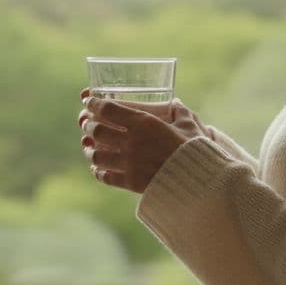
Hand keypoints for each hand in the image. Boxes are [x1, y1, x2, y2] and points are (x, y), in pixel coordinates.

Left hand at [77, 89, 208, 193]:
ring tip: (89, 148)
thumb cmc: (195, 150)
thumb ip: (180, 112)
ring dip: (90, 150)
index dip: (94, 104)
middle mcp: (131, 141)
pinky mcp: (130, 182)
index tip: (89, 102)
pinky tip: (98, 169)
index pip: (108, 109)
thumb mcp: (189, 125)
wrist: (198, 181)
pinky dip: (98, 171)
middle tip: (87, 124)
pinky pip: (105, 176)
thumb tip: (176, 103)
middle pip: (97, 130)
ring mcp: (129, 163)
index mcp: (144, 123)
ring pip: (96, 154)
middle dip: (89, 126)